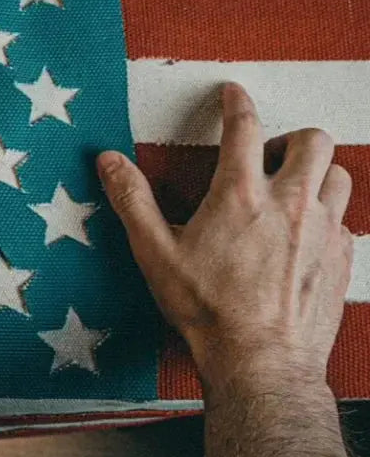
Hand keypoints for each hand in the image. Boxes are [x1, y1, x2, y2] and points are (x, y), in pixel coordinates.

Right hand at [97, 83, 353, 392]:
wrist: (261, 362)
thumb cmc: (207, 310)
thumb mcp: (154, 252)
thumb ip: (132, 199)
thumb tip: (109, 161)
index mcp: (240, 194)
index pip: (244, 126)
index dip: (236, 101)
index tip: (233, 93)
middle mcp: (290, 203)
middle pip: (312, 140)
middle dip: (290, 138)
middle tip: (267, 157)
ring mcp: (322, 230)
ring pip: (338, 175)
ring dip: (316, 173)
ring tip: (290, 191)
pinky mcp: (341, 259)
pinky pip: (346, 220)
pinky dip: (327, 216)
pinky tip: (303, 236)